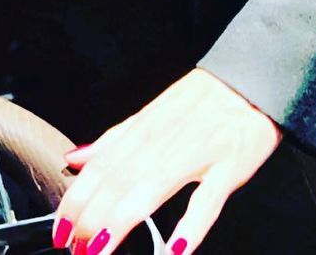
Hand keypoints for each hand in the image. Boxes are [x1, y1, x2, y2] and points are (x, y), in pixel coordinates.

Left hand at [50, 68, 280, 253]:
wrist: (254, 79)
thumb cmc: (203, 100)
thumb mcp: (154, 112)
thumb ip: (115, 139)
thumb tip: (75, 159)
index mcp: (145, 128)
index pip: (101, 166)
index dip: (76, 199)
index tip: (61, 229)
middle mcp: (165, 140)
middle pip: (118, 181)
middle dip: (90, 218)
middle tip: (76, 248)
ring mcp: (198, 154)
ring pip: (151, 189)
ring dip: (121, 222)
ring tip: (100, 250)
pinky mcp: (229, 167)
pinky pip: (207, 201)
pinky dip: (190, 227)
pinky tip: (174, 251)